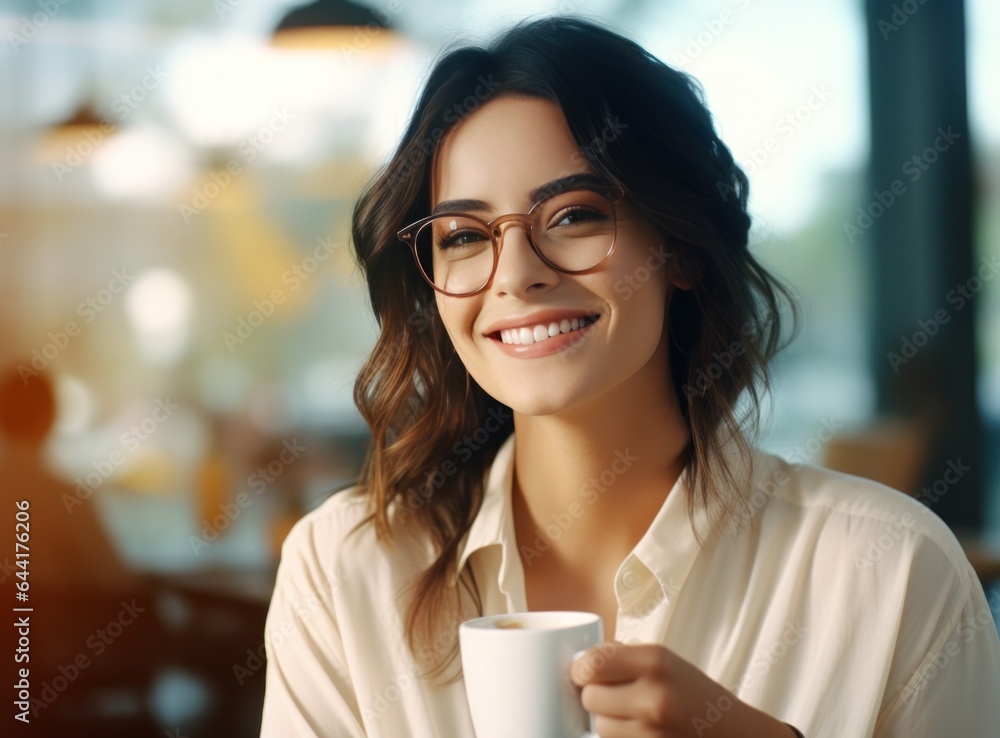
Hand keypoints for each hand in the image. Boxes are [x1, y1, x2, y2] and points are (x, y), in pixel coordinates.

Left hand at [570, 642, 797, 737]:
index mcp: (655, 661)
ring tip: (633, 717)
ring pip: (599, 728)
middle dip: (596, 698)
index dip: (580, 670)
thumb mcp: (664, 661)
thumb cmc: (694, 693)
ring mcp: (654, 731)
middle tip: (613, 696)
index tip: (584, 673)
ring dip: (608, 724)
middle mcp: (654, 696)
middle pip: (590, 698)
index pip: (590, 664)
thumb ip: (622, 657)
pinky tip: (640, 732)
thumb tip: (577, 662)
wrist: (736, 733)